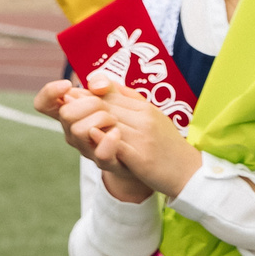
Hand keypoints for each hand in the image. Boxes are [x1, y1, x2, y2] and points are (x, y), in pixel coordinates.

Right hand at [43, 81, 142, 198]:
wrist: (146, 150)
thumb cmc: (127, 119)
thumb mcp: (117, 96)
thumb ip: (104, 84)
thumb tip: (96, 85)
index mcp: (72, 114)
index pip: (44, 104)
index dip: (49, 92)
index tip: (67, 84)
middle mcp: (73, 133)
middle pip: (65, 113)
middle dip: (90, 103)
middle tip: (107, 107)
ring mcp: (88, 149)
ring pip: (78, 130)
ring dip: (102, 118)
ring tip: (116, 121)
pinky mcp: (107, 162)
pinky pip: (101, 154)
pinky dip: (108, 141)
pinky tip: (117, 132)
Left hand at [79, 79, 201, 201]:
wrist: (189, 172)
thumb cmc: (167, 145)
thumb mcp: (152, 117)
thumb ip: (128, 99)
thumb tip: (100, 83)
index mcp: (145, 108)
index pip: (109, 94)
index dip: (87, 94)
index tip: (71, 95)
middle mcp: (144, 118)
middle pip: (104, 106)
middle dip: (82, 106)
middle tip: (65, 104)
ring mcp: (143, 137)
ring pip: (107, 122)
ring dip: (88, 122)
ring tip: (76, 124)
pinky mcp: (142, 157)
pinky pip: (117, 144)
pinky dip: (102, 138)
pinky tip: (92, 135)